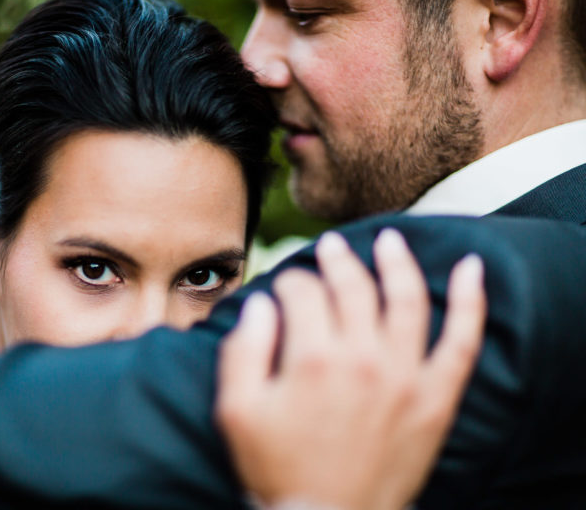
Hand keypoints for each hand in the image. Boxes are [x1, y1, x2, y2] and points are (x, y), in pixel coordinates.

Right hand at [215, 229, 485, 509]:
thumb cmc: (277, 469)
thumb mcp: (237, 411)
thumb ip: (243, 350)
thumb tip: (261, 304)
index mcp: (313, 359)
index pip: (304, 294)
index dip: (289, 281)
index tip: (284, 287)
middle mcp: (364, 359)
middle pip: (352, 288)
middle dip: (336, 261)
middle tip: (329, 247)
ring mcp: (405, 377)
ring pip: (406, 300)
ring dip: (397, 262)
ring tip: (389, 239)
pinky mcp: (434, 399)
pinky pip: (460, 343)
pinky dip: (470, 302)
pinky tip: (471, 269)